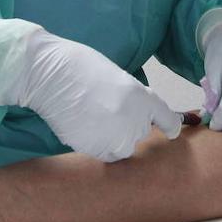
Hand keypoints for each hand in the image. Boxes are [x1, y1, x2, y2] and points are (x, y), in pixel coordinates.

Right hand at [0, 23, 181, 161]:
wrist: (50, 75)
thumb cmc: (80, 67)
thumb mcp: (118, 78)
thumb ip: (133, 100)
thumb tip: (134, 120)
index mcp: (143, 98)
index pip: (167, 119)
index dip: (170, 126)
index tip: (172, 133)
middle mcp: (134, 122)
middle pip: (139, 135)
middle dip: (127, 125)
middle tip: (103, 107)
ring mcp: (114, 138)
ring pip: (121, 148)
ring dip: (112, 138)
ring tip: (90, 116)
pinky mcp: (94, 150)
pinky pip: (103, 154)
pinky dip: (96, 144)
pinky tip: (82, 125)